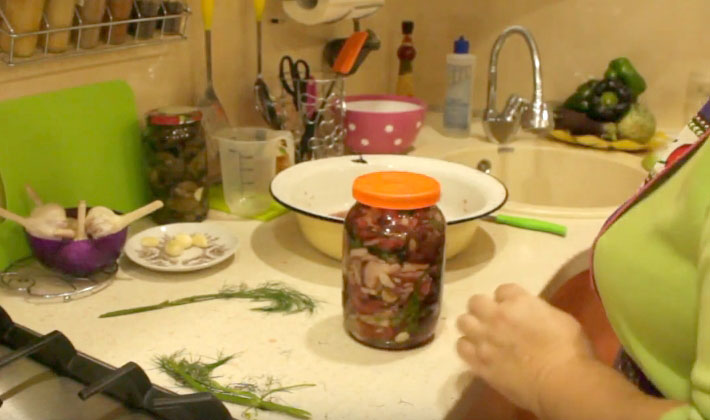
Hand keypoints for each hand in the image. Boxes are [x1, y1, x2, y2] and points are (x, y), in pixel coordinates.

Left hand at [456, 283, 594, 415]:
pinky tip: (477, 352)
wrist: (561, 382)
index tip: (514, 308)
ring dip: (472, 326)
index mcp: (518, 301)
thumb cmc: (570, 349)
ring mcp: (484, 339)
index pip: (502, 289)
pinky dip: (467, 347)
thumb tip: (532, 316)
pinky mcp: (479, 362)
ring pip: (463, 322)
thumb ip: (538, 312)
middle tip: (492, 319)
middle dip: (483, 308)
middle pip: (475, 301)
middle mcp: (496, 316)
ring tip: (481, 335)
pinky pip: (461, 347)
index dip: (508, 299)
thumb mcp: (559, 318)